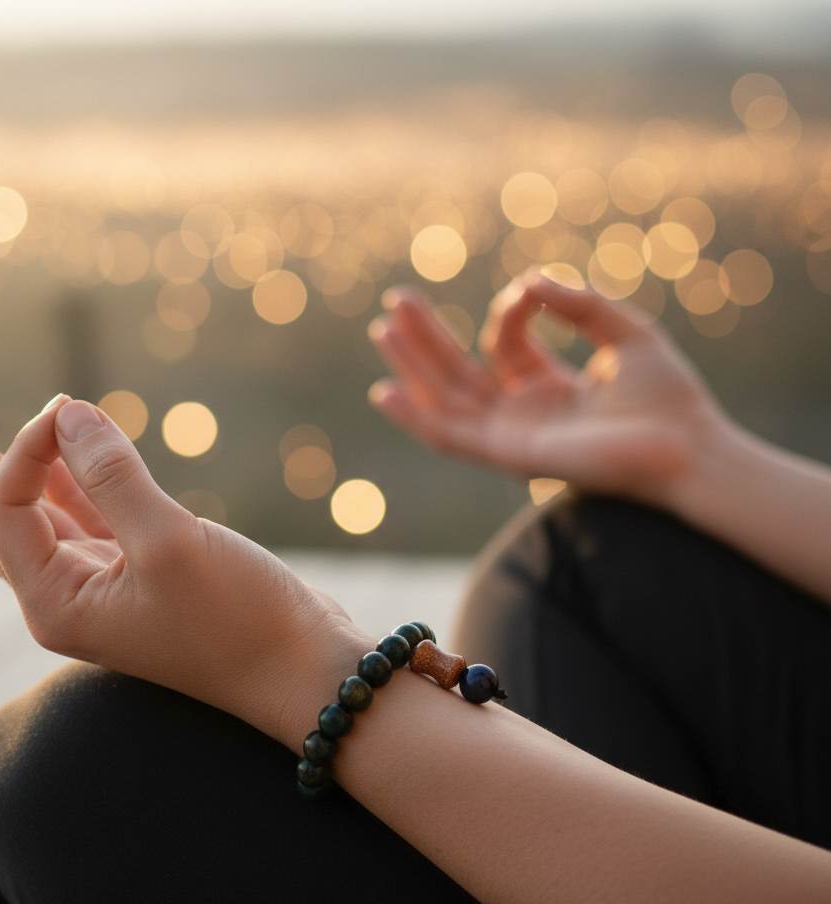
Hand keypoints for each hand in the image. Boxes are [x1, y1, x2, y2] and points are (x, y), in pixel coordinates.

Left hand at [0, 357, 367, 747]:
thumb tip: (67, 410)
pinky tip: (43, 449)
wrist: (300, 668)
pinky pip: (81, 514)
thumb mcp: (172, 545)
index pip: (6, 506)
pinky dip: (61, 477)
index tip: (67, 406)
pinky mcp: (139, 567)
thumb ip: (113, 475)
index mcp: (55, 603)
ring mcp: (101, 582)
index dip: (24, 446)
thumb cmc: (240, 619)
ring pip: (32, 511)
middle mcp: (65, 595)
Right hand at [368, 271, 729, 507]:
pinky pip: (451, 437)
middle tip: (396, 300)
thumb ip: (578, 303)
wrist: (688, 446)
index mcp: (549, 387)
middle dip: (427, 337)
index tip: (530, 290)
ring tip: (383, 327)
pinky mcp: (509, 456)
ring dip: (412, 366)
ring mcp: (513, 437)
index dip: (509, 311)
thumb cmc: (667, 395)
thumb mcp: (623, 331)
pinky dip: (417, 416)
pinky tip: (386, 391)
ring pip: (447, 400)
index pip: (505, 344)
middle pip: (460, 373)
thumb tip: (528, 281)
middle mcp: (524, 414)